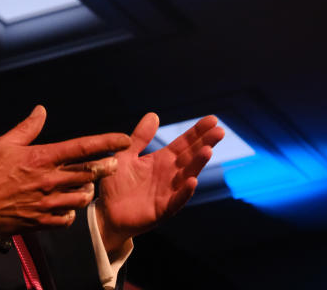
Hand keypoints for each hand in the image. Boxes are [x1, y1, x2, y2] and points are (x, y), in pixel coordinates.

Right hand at [0, 105, 130, 234]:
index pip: (81, 147)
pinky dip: (71, 213)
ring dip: (87, 191)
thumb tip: (41, 111)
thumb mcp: (3, 143)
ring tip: (87, 186)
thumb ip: (27, 128)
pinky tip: (67, 207)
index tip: (122, 139)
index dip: (105, 142)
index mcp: (40, 157)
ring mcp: (45, 203)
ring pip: (81, 198)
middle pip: (88, 174)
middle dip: (105, 168)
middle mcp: (47, 180)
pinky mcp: (39, 222)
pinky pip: (66, 220)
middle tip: (113, 164)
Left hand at [97, 113, 224, 254]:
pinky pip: (176, 201)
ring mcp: (168, 192)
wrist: (106, 212)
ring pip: (187, 176)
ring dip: (197, 164)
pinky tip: (192, 181)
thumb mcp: (126, 155)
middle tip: (220, 131)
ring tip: (208, 150)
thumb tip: (154, 115)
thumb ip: (140, 137)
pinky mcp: (162, 210)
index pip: (184, 143)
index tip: (213, 119)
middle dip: (205, 143)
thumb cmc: (116, 183)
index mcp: (161, 160)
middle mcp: (169, 175)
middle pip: (190, 156)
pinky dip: (184, 192)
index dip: (197, 132)